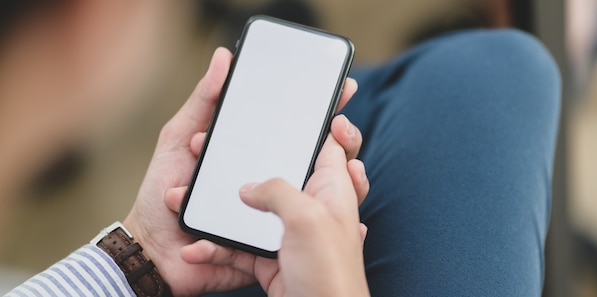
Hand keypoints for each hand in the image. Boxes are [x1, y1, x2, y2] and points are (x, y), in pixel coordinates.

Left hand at [122, 47, 359, 295]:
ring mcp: (271, 212)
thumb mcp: (178, 138)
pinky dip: (317, 231)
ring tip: (350, 170)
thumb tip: (224, 57)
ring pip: (317, 198)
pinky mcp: (267, 242)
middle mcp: (269, 180)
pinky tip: (346, 223)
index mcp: (252, 153)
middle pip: (318, 161)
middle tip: (341, 127)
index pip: (296, 128)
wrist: (152, 248)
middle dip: (341, 143)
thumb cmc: (160, 191)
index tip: (343, 88)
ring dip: (338, 185)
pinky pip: (297, 235)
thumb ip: (203, 102)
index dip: (323, 108)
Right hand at [166, 114, 369, 296]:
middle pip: (280, 173)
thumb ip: (277, 190)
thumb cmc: (328, 271)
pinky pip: (238, 244)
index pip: (330, 145)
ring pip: (251, 210)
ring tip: (185, 198)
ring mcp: (288, 232)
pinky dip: (217, 246)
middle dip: (247, 165)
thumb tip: (248, 188)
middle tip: (217, 150)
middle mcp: (310, 206)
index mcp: (330, 188)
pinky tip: (197, 247)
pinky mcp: (270, 255)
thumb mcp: (307, 218)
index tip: (309, 107)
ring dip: (220, 210)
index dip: (322, 124)